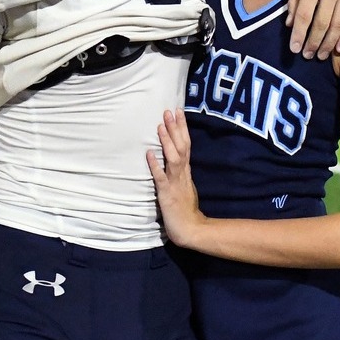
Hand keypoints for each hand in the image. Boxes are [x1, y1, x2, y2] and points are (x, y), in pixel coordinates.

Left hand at [146, 108, 204, 246]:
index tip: (178, 112)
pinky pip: (160, 177)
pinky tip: (149, 153)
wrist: (191, 229)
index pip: (186, 144)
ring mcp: (175, 182)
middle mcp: (182, 173)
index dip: (182, 128)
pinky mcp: (167, 193)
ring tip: (160, 125)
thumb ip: (181, 173)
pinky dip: (155, 164)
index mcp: (186, 171)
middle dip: (176, 128)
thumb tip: (175, 159)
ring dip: (167, 141)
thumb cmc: (186, 209)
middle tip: (170, 110)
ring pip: (173, 157)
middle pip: (181, 146)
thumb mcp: (185, 186)